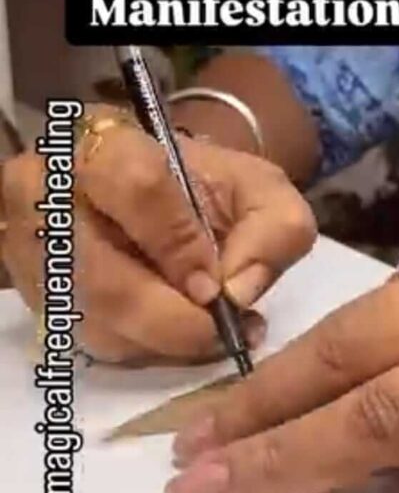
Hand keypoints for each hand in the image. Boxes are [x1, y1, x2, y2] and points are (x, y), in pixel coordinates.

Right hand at [2, 107, 315, 363]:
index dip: (179, 245)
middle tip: (219, 329)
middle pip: (102, 278)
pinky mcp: (35, 297)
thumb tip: (239, 291)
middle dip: (174, 319)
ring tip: (209, 334)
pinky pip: (88, 343)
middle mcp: (45, 191)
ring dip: (160, 342)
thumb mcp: (259, 192)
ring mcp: (30, 250)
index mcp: (102, 142)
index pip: (135, 185)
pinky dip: (141, 350)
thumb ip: (274, 228)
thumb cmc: (207, 191)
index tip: (217, 286)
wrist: (155, 199)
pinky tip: (175, 339)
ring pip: (93, 321)